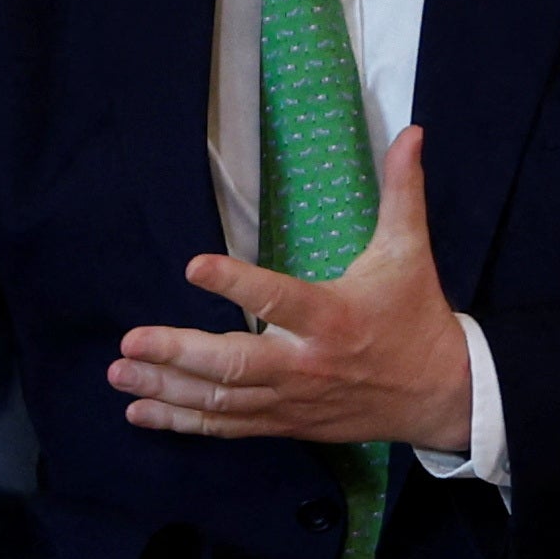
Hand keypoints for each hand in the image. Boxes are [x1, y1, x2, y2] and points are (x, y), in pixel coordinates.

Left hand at [111, 128, 475, 455]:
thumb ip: (403, 192)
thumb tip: (412, 131)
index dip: (236, 285)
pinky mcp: (283, 422)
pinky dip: (183, 422)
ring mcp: (290, 400)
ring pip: (221, 401)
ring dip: (167, 390)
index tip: (192, 267)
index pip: (279, 300)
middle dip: (178, 354)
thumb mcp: (410, 252)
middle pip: (234, 365)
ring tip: (120, 374)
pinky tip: (140, 412)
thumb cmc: (416, 316)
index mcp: (332, 318)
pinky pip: (227, 426)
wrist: (439, 396)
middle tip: (130, 341)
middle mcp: (305, 365)